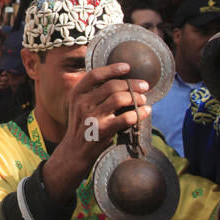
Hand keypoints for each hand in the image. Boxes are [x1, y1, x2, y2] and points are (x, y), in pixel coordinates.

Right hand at [42, 62, 150, 203]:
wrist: (74, 152)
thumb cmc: (82, 126)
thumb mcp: (79, 106)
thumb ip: (93, 93)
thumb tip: (120, 80)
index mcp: (77, 94)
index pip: (95, 75)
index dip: (112, 68)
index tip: (127, 67)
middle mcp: (83, 103)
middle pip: (112, 86)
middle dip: (131, 84)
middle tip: (143, 86)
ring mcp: (92, 117)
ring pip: (120, 99)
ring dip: (136, 98)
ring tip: (143, 100)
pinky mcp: (102, 130)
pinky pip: (126, 117)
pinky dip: (139, 113)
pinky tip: (145, 112)